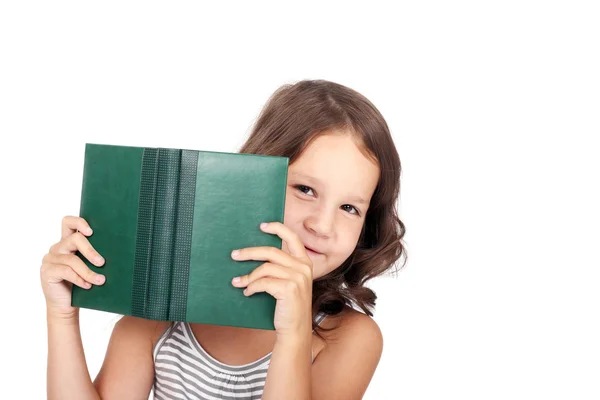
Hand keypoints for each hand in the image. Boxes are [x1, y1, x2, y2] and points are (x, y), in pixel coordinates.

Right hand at [40, 216, 105, 317]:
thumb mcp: (89, 267)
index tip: (91, 231)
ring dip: (88, 271)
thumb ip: (95, 256)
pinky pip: (66, 271)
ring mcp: (50, 259)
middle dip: (90, 250)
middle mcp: (57, 248)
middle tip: (102, 263)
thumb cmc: (81, 284)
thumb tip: (118, 250)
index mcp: (67, 242)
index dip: (79, 222)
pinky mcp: (47, 271)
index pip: (68, 222)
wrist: (66, 305)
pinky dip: (80, 278)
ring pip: (72, 259)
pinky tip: (88, 286)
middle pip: (74, 239)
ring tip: (100, 280)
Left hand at [230, 222, 312, 337]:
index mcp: (305, 263)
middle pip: (272, 251)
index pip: (293, 238)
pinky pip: (263, 282)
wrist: (295, 330)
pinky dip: (251, 286)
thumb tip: (256, 254)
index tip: (262, 226)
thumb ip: (282, 268)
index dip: (277, 228)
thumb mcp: (290, 283)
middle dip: (250, 252)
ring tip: (237, 281)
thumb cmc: (288, 307)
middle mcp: (303, 268)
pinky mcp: (289, 288)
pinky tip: (247, 292)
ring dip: (248, 275)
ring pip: (265, 268)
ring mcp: (297, 278)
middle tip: (234, 255)